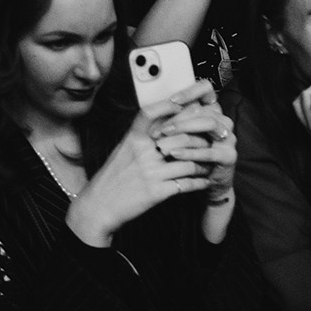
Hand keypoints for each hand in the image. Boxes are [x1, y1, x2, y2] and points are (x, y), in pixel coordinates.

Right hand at [66, 98, 222, 246]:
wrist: (99, 207)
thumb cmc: (112, 177)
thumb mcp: (123, 151)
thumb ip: (142, 137)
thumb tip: (166, 125)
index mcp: (133, 140)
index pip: (150, 113)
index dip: (169, 105)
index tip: (185, 104)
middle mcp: (142, 153)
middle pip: (181, 137)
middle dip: (201, 139)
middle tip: (211, 139)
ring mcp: (150, 173)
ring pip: (189, 162)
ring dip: (204, 163)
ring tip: (211, 162)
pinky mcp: (156, 192)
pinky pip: (186, 184)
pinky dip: (199, 182)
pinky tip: (204, 181)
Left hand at [146, 79, 235, 203]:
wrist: (201, 183)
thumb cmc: (186, 155)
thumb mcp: (178, 135)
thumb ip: (171, 119)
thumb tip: (153, 107)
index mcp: (210, 110)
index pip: (206, 89)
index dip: (190, 92)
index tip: (172, 100)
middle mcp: (222, 120)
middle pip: (203, 109)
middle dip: (178, 118)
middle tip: (159, 129)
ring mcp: (228, 137)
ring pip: (208, 124)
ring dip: (184, 131)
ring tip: (164, 142)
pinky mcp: (228, 155)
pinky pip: (209, 151)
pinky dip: (190, 152)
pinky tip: (174, 154)